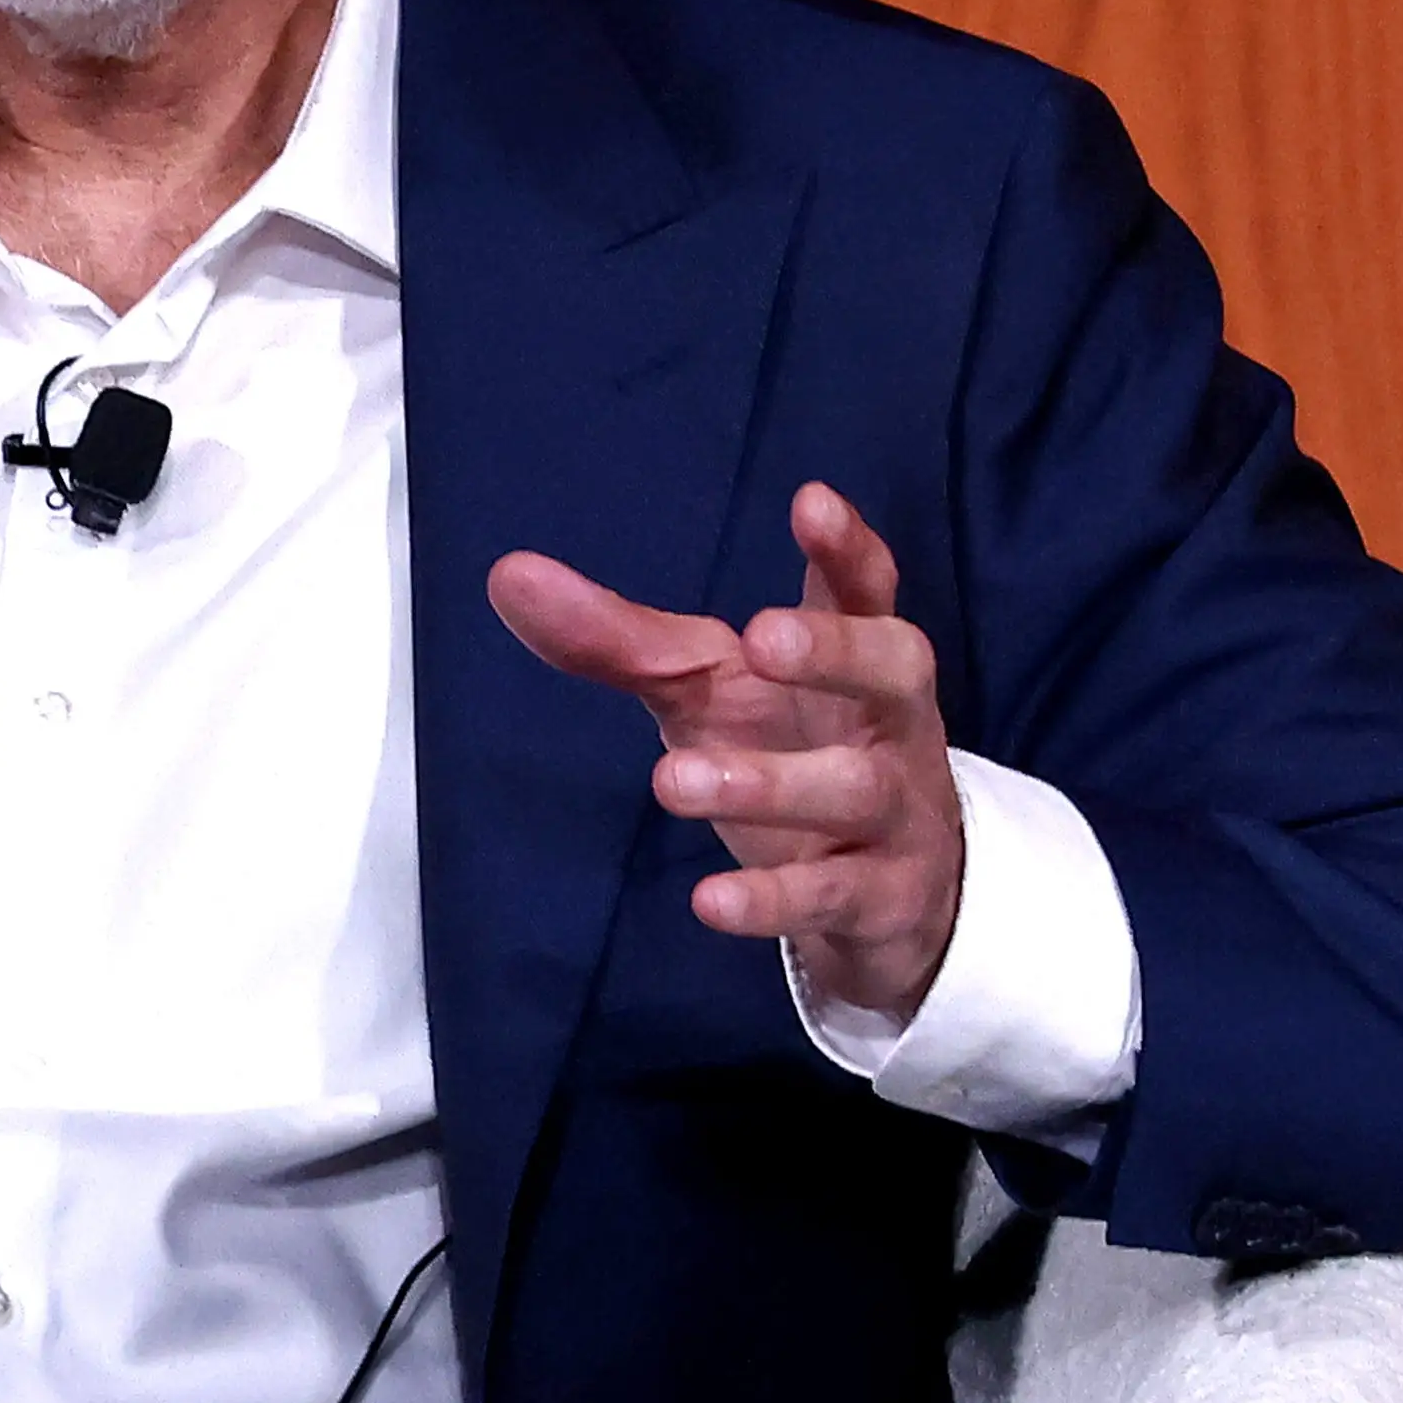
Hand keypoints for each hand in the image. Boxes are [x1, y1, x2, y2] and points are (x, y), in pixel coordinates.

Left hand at [484, 480, 964, 1023]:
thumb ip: (622, 638)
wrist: (890, 893)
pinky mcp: (880, 897)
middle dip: (833, 653)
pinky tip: (709, 901)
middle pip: (892, 671)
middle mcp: (889, 722)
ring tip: (671, 782)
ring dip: (767, 784)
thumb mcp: (710, 691)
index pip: (863, 590)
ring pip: (851, 789)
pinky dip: (772, 900)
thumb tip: (507, 574)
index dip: (845, 548)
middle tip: (763, 638)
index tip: (811, 501)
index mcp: (855, 655)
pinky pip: (831, 896)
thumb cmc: (791, 751)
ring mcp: (895, 812)